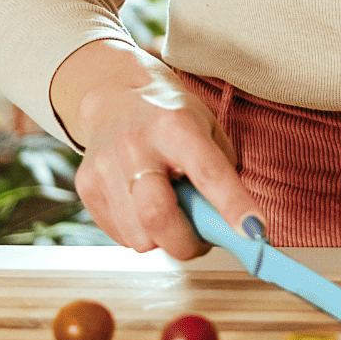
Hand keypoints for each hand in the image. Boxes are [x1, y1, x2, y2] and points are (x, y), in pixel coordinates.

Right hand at [54, 39, 262, 258]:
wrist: (114, 95)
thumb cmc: (170, 116)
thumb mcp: (206, 129)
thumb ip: (220, 173)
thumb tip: (236, 227)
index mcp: (176, 126)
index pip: (209, 173)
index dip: (233, 207)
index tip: (253, 232)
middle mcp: (136, 145)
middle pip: (158, 216)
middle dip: (187, 244)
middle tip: (200, 241)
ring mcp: (106, 166)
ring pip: (139, 236)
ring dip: (163, 240)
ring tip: (170, 214)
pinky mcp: (87, 186)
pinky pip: (120, 236)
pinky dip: (140, 233)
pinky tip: (144, 207)